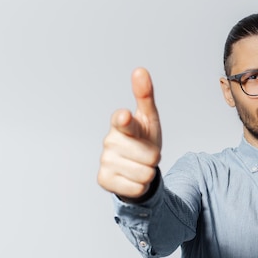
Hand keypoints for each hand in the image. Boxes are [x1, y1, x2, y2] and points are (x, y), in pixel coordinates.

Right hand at [97, 68, 161, 198]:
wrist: (134, 166)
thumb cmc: (142, 139)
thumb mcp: (149, 119)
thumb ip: (145, 96)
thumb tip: (140, 70)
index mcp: (121, 123)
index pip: (123, 121)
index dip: (125, 121)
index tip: (125, 116)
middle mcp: (110, 141)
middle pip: (150, 155)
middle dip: (153, 158)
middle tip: (146, 153)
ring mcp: (105, 161)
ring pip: (145, 173)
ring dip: (148, 172)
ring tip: (140, 165)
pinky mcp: (104, 180)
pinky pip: (137, 187)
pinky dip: (140, 186)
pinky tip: (132, 177)